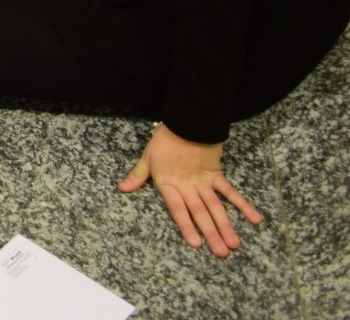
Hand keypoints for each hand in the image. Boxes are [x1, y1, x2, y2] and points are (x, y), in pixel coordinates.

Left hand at [119, 123, 261, 257]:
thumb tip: (122, 188)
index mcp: (170, 184)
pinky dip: (243, 205)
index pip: (178, 209)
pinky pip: (231, 192)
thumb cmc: (164, 141)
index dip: (186, 226)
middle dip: (211, 234)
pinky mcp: (217, 174)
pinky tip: (255, 219)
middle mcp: (188, 187)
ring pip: (216, 207)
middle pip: (200, 213)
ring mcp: (205, 182)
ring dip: (226, 226)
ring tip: (234, 244)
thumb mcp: (147, 158)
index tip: (196, 244)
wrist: (186, 122)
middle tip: (222, 253)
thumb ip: (137, 176)